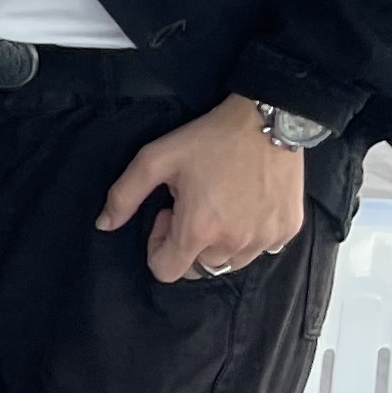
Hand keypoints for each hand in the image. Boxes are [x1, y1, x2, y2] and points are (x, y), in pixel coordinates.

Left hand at [96, 96, 306, 285]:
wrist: (269, 119)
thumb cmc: (210, 138)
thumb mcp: (156, 159)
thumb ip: (124, 195)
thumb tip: (103, 225)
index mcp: (199, 231)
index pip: (166, 272)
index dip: (158, 247)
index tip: (167, 215)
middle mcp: (234, 244)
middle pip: (198, 268)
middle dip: (188, 245)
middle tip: (194, 206)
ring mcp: (266, 240)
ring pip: (230, 262)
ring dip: (219, 244)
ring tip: (220, 206)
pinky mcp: (288, 230)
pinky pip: (261, 249)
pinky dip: (249, 236)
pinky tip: (245, 204)